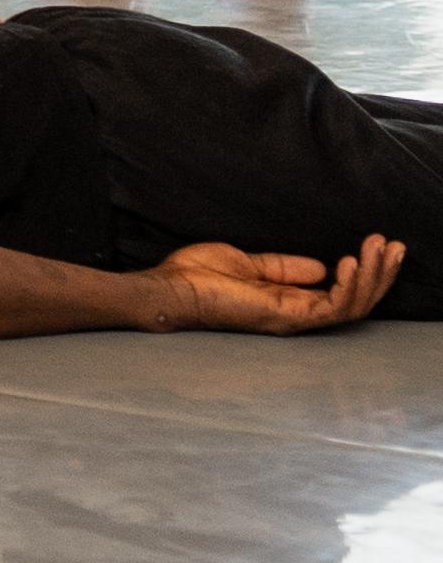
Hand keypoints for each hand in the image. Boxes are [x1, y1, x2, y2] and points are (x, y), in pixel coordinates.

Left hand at [139, 234, 400, 332]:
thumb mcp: (246, 262)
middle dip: (380, 273)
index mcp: (289, 300)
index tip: (378, 244)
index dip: (366, 271)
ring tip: (382, 249)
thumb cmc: (196, 276)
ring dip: (373, 276)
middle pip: (355, 301)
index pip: (341, 293)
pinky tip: (354, 262)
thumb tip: (320, 267)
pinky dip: (349, 286)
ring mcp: (293, 318)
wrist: (169, 289)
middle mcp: (297, 314)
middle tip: (394, 246)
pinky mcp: (285, 317)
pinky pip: (331, 308)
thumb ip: (283, 267)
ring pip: (351, 305)